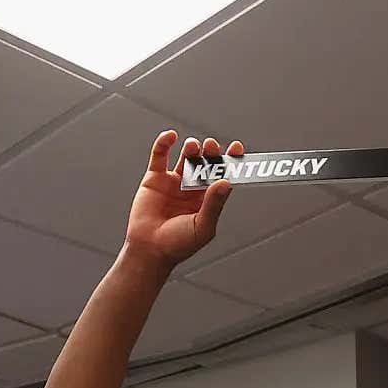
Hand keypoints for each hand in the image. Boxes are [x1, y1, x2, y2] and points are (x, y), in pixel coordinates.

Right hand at [124, 131, 240, 270]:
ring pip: (185, 157)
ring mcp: (174, 182)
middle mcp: (192, 188)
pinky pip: (160, 155)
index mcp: (207, 199)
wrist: (149, 250)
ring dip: (191, 148)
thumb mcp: (202, 226)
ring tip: (194, 146)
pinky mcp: (155, 178)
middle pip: (205, 163)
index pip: (222, 175)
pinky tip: (171, 136)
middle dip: (210, 153)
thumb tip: (226, 182)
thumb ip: (214, 204)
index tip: (237, 148)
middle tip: (212, 146)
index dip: (230, 162)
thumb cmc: (178, 245)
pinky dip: (164, 143)